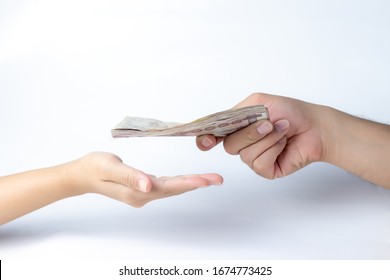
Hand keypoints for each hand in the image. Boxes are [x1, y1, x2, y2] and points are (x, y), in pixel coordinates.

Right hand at [66, 152, 222, 206]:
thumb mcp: (110, 168)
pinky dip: (179, 182)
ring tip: (210, 179)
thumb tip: (149, 185)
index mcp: (138, 191)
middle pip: (175, 189)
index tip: (207, 180)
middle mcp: (143, 195)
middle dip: (198, 183)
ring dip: (191, 183)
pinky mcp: (142, 189)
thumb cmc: (94, 167)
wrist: (81, 175)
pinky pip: (166, 186)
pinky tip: (188, 179)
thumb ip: (131, 176)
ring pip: (172, 188)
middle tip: (218, 179)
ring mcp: (143, 194)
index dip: (189, 183)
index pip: (169, 188)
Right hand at [196, 93, 325, 178]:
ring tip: (282, 130)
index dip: (206, 139)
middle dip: (250, 133)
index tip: (207, 141)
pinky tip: (283, 143)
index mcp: (238, 127)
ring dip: (266, 139)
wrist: (315, 126)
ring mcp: (254, 158)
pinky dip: (273, 150)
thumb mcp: (259, 103)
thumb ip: (237, 112)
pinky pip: (259, 163)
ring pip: (245, 155)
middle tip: (268, 123)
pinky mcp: (266, 170)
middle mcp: (243, 144)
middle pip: (229, 146)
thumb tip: (223, 125)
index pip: (214, 135)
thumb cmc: (290, 112)